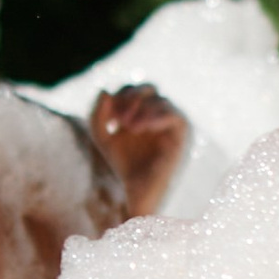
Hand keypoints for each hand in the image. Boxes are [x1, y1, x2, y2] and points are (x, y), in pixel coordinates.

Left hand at [88, 81, 188, 218]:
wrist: (138, 190)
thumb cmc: (123, 164)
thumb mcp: (102, 137)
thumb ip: (97, 115)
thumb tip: (104, 91)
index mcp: (141, 110)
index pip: (131, 90)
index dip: (119, 98)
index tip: (110, 119)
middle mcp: (157, 113)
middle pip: (148, 88)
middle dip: (131, 98)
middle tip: (120, 119)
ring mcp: (170, 122)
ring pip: (160, 100)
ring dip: (141, 110)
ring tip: (130, 128)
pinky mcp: (181, 134)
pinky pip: (175, 115)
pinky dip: (156, 117)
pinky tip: (141, 128)